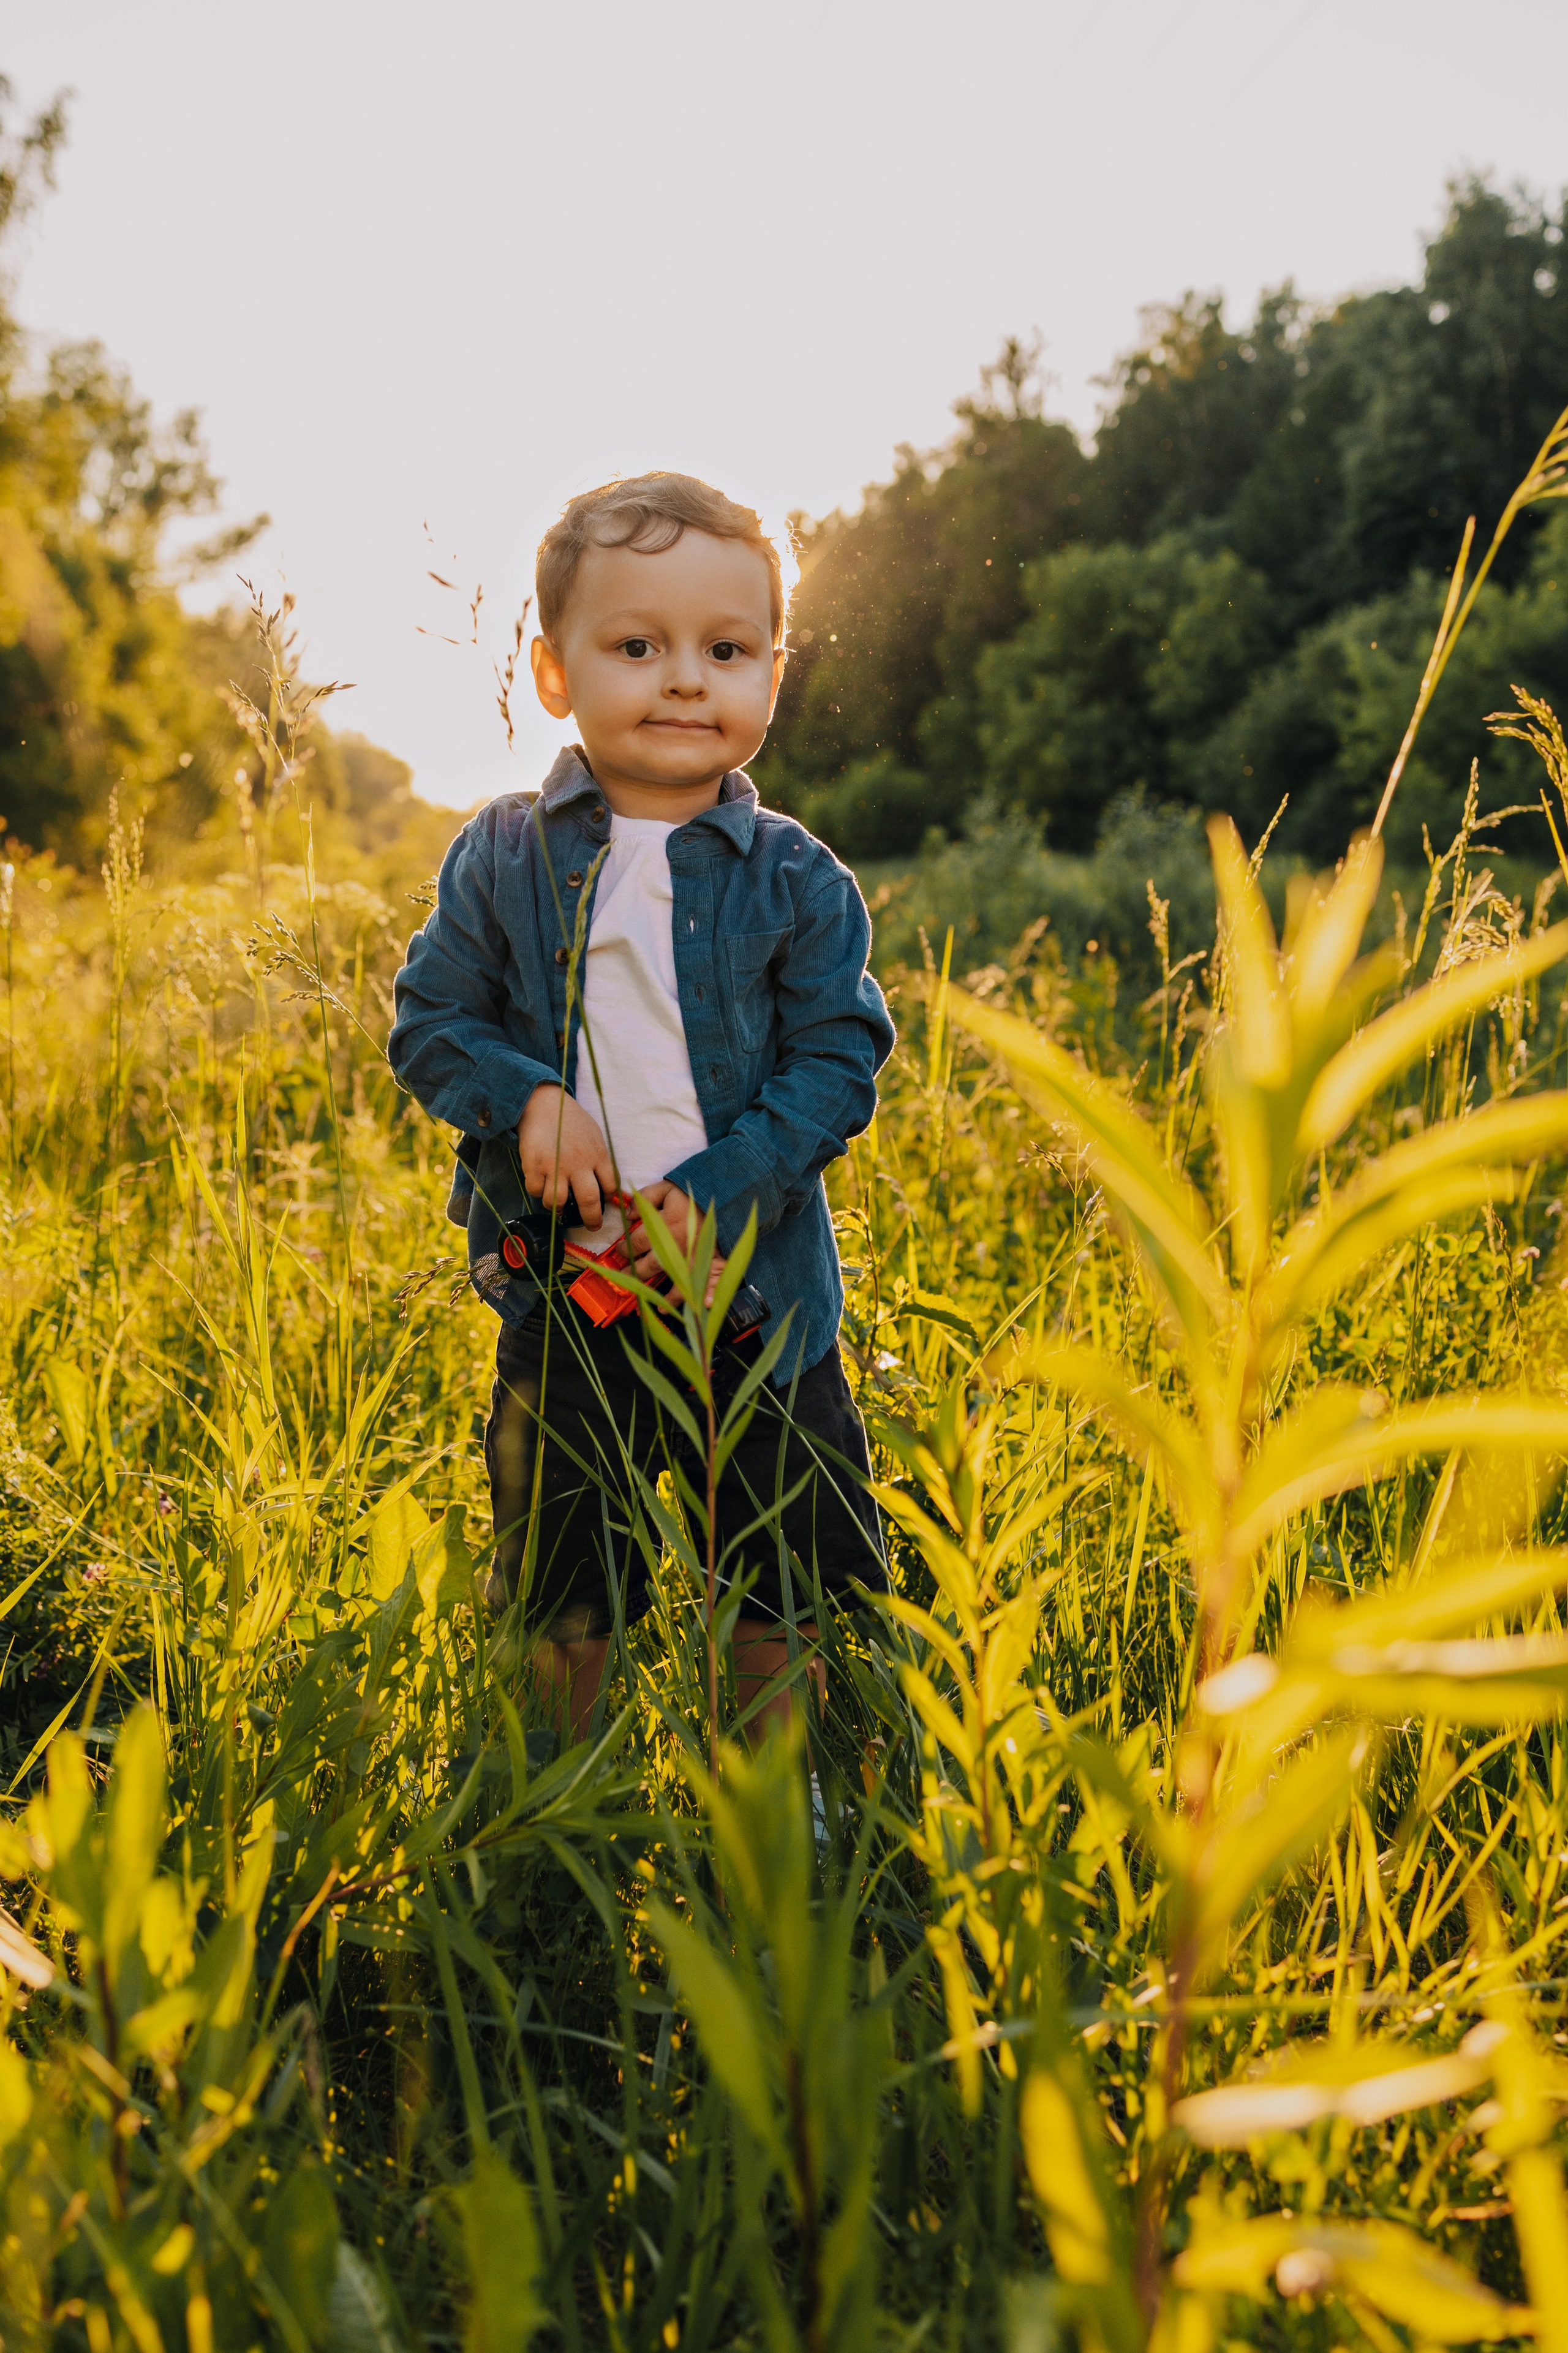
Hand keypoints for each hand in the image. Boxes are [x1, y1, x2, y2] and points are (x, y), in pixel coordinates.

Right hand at [518, 1085, 616, 1228]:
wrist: (544, 1103)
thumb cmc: (571, 1121)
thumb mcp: (594, 1137)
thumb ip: (600, 1162)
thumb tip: (610, 1190)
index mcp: (597, 1155)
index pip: (611, 1186)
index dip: (610, 1199)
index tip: (606, 1205)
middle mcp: (578, 1163)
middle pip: (589, 1201)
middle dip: (592, 1219)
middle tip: (592, 1226)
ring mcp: (554, 1165)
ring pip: (556, 1202)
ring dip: (556, 1207)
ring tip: (557, 1203)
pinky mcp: (533, 1164)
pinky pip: (535, 1190)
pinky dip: (537, 1190)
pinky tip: (540, 1182)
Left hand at [629, 1181, 725, 1302]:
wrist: (725, 1196)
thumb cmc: (693, 1194)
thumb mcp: (666, 1189)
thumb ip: (644, 1200)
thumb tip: (628, 1215)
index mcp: (663, 1228)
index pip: (635, 1244)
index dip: (624, 1249)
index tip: (621, 1250)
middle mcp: (675, 1247)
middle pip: (648, 1267)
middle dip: (635, 1272)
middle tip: (627, 1275)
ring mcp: (694, 1258)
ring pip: (674, 1282)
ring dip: (665, 1296)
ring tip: (658, 1304)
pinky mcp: (712, 1262)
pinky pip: (709, 1284)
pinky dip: (707, 1296)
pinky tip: (702, 1306)